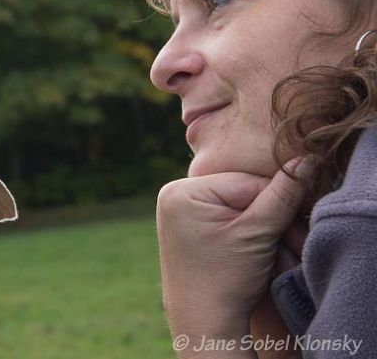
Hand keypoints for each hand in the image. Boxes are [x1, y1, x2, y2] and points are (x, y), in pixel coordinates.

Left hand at [157, 159, 306, 357]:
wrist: (204, 321)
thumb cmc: (227, 280)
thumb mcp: (258, 233)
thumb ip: (283, 194)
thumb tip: (307, 160)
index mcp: (182, 191)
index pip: (248, 181)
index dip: (276, 203)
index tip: (290, 229)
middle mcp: (174, 194)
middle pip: (241, 190)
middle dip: (266, 214)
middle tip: (283, 240)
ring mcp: (178, 209)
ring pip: (237, 203)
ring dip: (258, 222)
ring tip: (267, 248)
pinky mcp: (187, 223)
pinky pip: (224, 213)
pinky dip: (243, 228)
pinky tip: (250, 248)